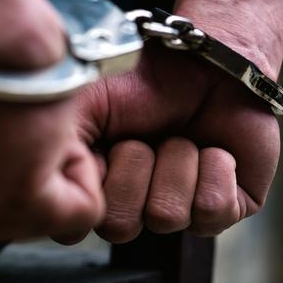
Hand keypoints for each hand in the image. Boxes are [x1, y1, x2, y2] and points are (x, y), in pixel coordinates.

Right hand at [76, 42, 279, 243]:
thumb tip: (65, 210)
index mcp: (98, 185)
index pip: (78, 224)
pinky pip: (213, 211)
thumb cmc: (141, 78)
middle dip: (135, 167)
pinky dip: (214, 169)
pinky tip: (214, 147)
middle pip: (121, 226)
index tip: (104, 146)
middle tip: (144, 135)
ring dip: (175, 161)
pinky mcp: (226, 205)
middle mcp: (136, 202)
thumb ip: (57, 155)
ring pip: (168, 217)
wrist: (203, 56)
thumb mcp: (81, 105)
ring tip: (181, 134)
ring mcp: (181, 207)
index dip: (93, 183)